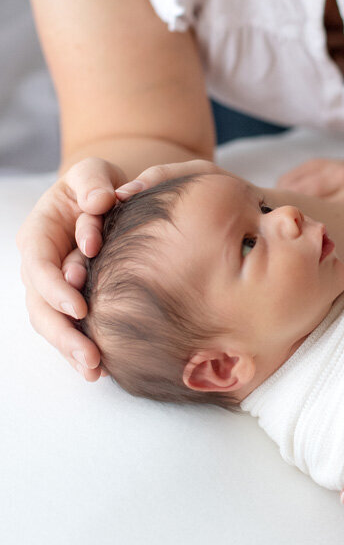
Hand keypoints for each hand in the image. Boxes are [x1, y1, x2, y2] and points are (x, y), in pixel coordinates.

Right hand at [17, 157, 127, 379]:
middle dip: (63, 333)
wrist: (103, 197)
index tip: (81, 307)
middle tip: (91, 358)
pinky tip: (100, 369)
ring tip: (95, 372)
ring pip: (52, 324)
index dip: (55, 288)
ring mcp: (53, 286)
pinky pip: (70, 327)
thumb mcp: (92, 172)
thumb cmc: (95, 184)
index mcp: (38, 235)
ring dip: (71, 349)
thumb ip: (93, 182)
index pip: (39, 266)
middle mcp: (40, 265)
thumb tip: (99, 202)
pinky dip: (80, 347)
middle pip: (41, 306)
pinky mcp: (71, 299)